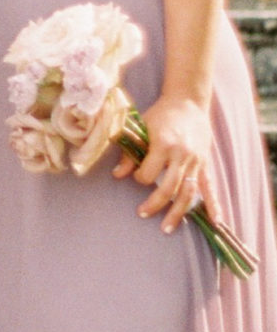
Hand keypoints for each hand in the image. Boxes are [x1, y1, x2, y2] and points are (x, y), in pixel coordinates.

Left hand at [118, 91, 211, 232]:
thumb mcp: (141, 128)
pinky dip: (213, 205)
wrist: (188, 103)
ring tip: (168, 228)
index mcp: (163, 144)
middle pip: (169, 187)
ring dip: (178, 212)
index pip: (149, 172)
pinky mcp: (205, 164)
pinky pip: (209, 187)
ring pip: (188, 192)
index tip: (135, 176)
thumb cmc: (161, 115)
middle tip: (142, 213)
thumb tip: (117, 174)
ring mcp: (195, 161)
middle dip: (155, 203)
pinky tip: (214, 222)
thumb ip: (130, 152)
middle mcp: (181, 154)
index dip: (140, 178)